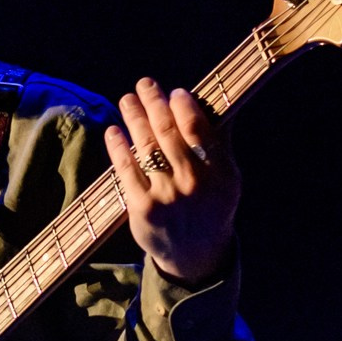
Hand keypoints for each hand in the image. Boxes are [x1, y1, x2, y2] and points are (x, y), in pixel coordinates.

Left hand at [105, 77, 239, 287]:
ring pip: (146, 146)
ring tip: (127, 100)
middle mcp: (194, 183)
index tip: (174, 92)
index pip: (198, 129)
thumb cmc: (210, 208)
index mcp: (219, 173)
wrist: (195, 256)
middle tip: (145, 84)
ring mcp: (167, 196)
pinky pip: (126, 169)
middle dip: (154, 103)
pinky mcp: (142, 208)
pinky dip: (118, 147)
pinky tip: (114, 131)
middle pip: (168, 132)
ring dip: (134, 117)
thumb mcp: (227, 179)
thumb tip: (216, 101)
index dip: (183, 106)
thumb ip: (220, 143)